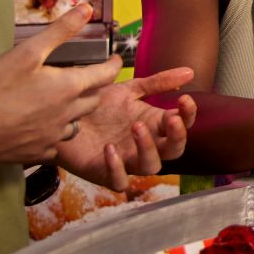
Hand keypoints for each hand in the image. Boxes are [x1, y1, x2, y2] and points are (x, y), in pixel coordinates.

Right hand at [0, 6, 123, 164]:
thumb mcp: (27, 52)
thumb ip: (60, 30)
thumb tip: (87, 9)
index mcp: (69, 88)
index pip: (106, 75)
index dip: (114, 65)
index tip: (116, 59)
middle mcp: (68, 114)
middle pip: (94, 100)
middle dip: (95, 89)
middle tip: (88, 80)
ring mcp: (53, 137)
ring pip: (76, 124)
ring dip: (75, 113)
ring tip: (65, 104)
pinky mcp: (36, 153)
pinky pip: (55, 145)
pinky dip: (53, 135)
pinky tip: (43, 129)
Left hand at [56, 67, 197, 190]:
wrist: (63, 118)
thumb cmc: (99, 106)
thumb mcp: (129, 90)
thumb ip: (158, 82)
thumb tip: (190, 72)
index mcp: (154, 124)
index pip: (182, 124)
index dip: (188, 115)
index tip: (184, 99)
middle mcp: (145, 144)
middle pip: (174, 150)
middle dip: (177, 136)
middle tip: (170, 119)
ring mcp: (127, 161)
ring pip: (151, 167)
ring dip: (148, 149)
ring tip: (136, 127)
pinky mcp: (104, 173)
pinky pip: (119, 181)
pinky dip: (117, 168)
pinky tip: (109, 149)